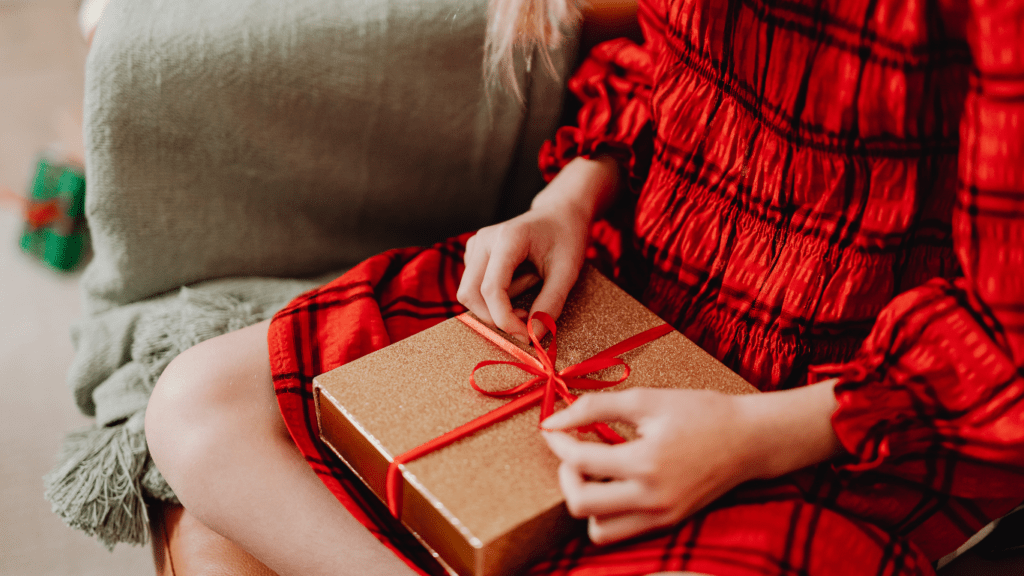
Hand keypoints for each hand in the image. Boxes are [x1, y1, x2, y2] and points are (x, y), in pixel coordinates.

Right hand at [457, 157, 619, 340]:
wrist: (560, 215)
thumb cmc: (566, 238)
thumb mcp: (567, 272)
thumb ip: (550, 304)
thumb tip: (533, 336)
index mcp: (507, 238)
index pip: (491, 289)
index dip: (504, 319)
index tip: (525, 336)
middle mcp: (484, 240)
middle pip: (471, 294)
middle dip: (496, 317)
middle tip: (529, 320)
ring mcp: (475, 246)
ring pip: (472, 294)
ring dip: (500, 304)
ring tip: (532, 283)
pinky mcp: (474, 255)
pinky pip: (476, 288)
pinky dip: (498, 296)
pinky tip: (521, 279)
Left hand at [541, 388, 758, 543]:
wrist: (749, 439)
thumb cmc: (700, 413)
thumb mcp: (646, 399)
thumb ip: (594, 407)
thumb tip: (552, 420)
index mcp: (646, 462)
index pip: (580, 461)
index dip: (558, 441)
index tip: (552, 427)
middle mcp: (652, 498)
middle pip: (580, 505)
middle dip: (566, 475)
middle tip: (574, 452)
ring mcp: (661, 516)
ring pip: (597, 530)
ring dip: (586, 501)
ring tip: (596, 471)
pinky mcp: (667, 523)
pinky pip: (621, 531)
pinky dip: (608, 511)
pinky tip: (616, 482)